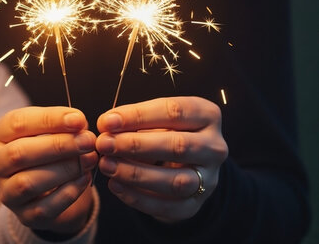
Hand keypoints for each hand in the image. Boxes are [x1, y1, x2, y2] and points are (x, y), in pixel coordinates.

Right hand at [0, 106, 98, 233]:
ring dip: (64, 169)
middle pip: (19, 153)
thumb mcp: (52, 131)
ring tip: (89, 159)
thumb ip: (63, 125)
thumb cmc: (50, 151)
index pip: (17, 123)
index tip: (78, 120)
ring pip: (28, 182)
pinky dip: (68, 192)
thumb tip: (79, 125)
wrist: (53, 188)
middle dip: (58, 146)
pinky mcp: (24, 215)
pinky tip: (84, 178)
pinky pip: (44, 208)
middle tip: (87, 141)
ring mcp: (6, 192)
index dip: (49, 120)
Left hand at [95, 96, 227, 222]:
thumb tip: (107, 124)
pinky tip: (115, 185)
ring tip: (106, 165)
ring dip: (136, 174)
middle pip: (178, 146)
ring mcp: (209, 179)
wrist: (182, 165)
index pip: (174, 112)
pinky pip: (168, 206)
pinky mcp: (196, 204)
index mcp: (207, 116)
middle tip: (104, 143)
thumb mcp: (154, 119)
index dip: (138, 116)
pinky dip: (138, 197)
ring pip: (176, 181)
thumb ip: (134, 120)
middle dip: (135, 145)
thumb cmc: (162, 132)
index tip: (107, 121)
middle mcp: (214, 147)